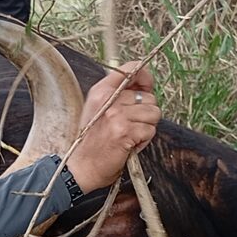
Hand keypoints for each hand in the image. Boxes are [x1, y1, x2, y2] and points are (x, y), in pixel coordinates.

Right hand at [65, 61, 161, 192]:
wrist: (82, 167)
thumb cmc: (91, 141)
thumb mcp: (98, 109)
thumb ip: (118, 94)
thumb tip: (144, 85)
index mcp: (101, 90)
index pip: (132, 69)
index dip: (145, 78)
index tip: (146, 88)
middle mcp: (109, 99)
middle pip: (149, 96)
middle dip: (145, 113)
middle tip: (129, 125)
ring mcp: (117, 115)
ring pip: (153, 113)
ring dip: (145, 127)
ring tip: (128, 135)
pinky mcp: (126, 131)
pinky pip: (150, 130)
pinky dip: (143, 140)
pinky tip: (129, 144)